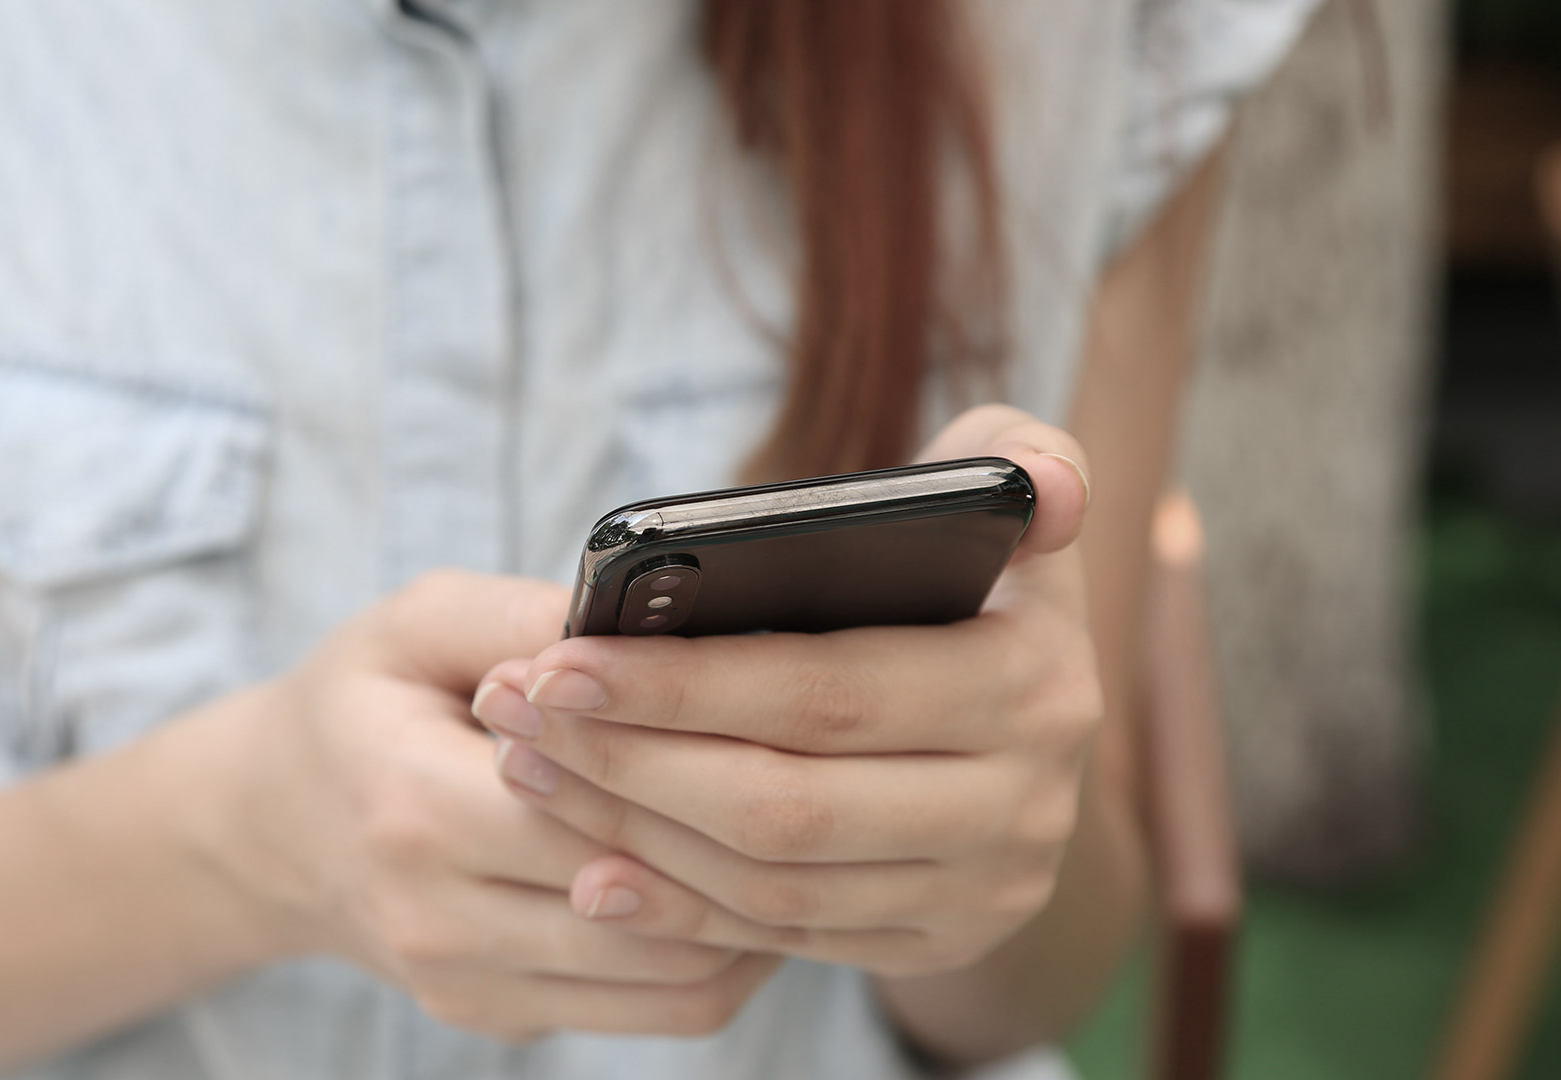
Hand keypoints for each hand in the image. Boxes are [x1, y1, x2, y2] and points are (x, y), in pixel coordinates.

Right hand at [206, 570, 780, 1040]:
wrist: (274, 825)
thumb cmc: (362, 703)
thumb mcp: (418, 622)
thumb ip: (525, 615)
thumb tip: (653, 622)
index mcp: (415, 806)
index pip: (598, 809)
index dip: (698, 766)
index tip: (779, 713)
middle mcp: (438, 919)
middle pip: (651, 904)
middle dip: (749, 843)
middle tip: (826, 777)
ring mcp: (469, 986)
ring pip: (674, 980)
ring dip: (757, 914)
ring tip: (805, 835)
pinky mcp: (501, 1020)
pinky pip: (656, 1012)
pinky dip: (723, 956)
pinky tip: (752, 886)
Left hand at [470, 406, 1099, 976]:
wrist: (1024, 721)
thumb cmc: (975, 578)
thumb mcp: (1008, 500)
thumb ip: (1019, 454)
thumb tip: (1045, 487)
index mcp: (1034, 683)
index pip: (828, 692)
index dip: (683, 683)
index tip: (558, 659)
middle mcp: (1025, 804)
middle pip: (785, 803)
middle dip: (629, 761)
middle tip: (515, 712)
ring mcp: (985, 889)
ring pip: (772, 881)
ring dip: (632, 832)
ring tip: (530, 768)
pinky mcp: (936, 941)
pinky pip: (786, 939)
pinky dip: (680, 908)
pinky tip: (592, 869)